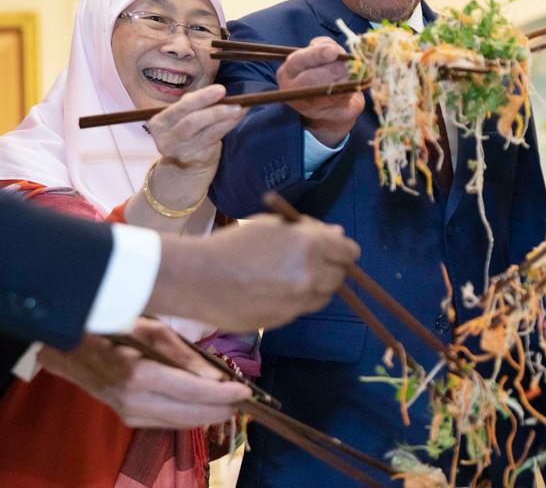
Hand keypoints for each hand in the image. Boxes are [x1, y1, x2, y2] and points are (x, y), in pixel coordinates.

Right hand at [38, 318, 249, 427]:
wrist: (69, 348)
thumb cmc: (114, 328)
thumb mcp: (152, 330)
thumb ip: (186, 355)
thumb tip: (216, 377)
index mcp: (140, 375)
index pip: (193, 392)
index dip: (223, 394)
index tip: (246, 391)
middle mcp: (134, 401)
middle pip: (189, 414)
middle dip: (220, 409)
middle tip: (243, 400)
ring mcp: (129, 413)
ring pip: (179, 423)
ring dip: (207, 415)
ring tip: (229, 403)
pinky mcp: (128, 418)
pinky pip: (166, 422)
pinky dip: (188, 416)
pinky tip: (203, 407)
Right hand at [146, 84, 244, 175]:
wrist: (183, 161)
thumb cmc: (185, 129)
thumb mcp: (182, 115)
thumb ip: (193, 103)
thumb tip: (218, 92)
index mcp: (159, 123)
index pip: (181, 108)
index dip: (201, 98)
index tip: (221, 89)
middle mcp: (167, 139)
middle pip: (192, 122)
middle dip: (215, 111)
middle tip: (236, 103)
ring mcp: (181, 152)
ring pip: (207, 134)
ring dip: (227, 120)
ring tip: (241, 109)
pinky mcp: (196, 160)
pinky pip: (215, 141)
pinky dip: (228, 127)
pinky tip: (237, 118)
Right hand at [148, 214, 359, 331]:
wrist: (197, 278)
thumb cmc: (232, 244)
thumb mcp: (270, 226)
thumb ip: (308, 230)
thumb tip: (337, 234)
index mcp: (308, 245)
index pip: (349, 252)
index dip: (342, 249)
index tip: (332, 248)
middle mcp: (310, 274)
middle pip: (340, 276)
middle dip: (330, 267)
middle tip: (307, 261)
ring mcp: (298, 301)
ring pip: (324, 296)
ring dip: (315, 286)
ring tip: (287, 276)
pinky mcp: (285, 320)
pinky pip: (303, 308)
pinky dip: (296, 300)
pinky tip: (272, 290)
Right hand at [278, 37, 363, 146]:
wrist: (330, 102)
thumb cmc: (324, 71)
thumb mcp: (321, 54)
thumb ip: (324, 46)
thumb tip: (333, 48)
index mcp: (289, 69)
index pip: (300, 60)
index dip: (317, 54)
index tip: (334, 51)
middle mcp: (292, 89)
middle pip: (309, 79)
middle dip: (331, 70)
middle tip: (349, 65)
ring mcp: (306, 105)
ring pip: (324, 92)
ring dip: (343, 81)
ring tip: (355, 72)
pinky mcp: (323, 114)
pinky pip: (336, 102)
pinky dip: (348, 92)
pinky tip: (355, 85)